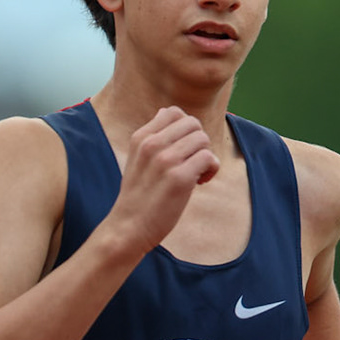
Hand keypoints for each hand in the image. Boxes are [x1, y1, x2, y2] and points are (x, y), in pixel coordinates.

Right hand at [106, 108, 217, 254]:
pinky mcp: (180, 179)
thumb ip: (152, 135)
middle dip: (198, 142)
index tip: (182, 149)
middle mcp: (152, 145)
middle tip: (192, 162)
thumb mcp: (136, 158)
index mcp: (140, 137)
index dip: (185, 129)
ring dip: (206, 156)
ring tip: (196, 174)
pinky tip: (200, 183)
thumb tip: (167, 111)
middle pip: (193, 123)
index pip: (173, 112)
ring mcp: (166, 161)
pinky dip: (211, 169)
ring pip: (203, 139)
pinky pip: (209, 158)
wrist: (128, 228)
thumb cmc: (138, 195)